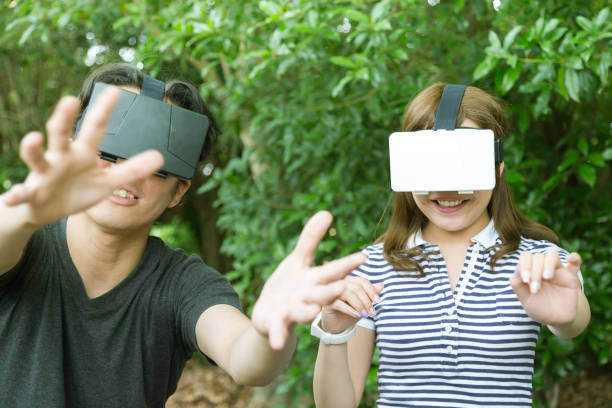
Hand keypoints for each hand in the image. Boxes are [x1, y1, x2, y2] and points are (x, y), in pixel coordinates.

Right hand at [1, 87, 162, 226]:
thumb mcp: (108, 181)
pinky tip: (14, 195)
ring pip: (36, 156)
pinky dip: (16, 194)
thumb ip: (132, 170)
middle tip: (70, 100)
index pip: (95, 128)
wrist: (47, 209)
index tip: (116, 91)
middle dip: (64, 117)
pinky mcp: (30, 193)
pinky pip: (21, 192)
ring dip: (32, 148)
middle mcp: (61, 157)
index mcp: (82, 152)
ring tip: (32, 138)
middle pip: (61, 133)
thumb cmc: (79, 189)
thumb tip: (160, 157)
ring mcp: (43, 173)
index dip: (105, 111)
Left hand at [251, 211, 365, 349]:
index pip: (332, 271)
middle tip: (342, 285)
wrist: (272, 316)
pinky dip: (278, 336)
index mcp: (314, 281)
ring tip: (313, 309)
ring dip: (307, 311)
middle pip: (321, 293)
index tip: (364, 256)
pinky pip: (277, 330)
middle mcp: (307, 297)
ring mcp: (292, 311)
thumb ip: (311, 238)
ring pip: (302, 311)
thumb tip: (327, 211)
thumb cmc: (290, 285)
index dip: (347, 264)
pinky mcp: (276, 324)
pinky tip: (279, 343)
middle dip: (331, 290)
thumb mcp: (298, 260)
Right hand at [321, 276, 382, 333]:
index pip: (362, 281)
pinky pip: (339, 304)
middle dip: (367, 301)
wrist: (338, 325)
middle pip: (356, 287)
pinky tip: (356, 315)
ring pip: (348, 294)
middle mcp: (339, 283)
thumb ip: (371, 294)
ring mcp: (331, 292)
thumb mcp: (364, 303)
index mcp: (349, 280)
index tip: (378, 301)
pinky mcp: (327, 303)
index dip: (372, 290)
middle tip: (372, 312)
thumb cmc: (351, 311)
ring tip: (365, 315)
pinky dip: (350, 310)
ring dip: (360, 305)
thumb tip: (381, 285)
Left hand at [509, 250, 580, 325]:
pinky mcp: (571, 277)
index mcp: (531, 270)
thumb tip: (516, 268)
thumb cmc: (538, 307)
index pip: (526, 257)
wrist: (556, 320)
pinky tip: (571, 257)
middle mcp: (543, 267)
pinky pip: (575, 263)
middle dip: (535, 272)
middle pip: (538, 257)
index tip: (525, 280)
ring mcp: (558, 271)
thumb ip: (517, 284)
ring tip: (547, 278)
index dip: (524, 265)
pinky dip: (574, 258)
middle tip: (535, 289)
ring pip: (552, 255)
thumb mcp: (525, 299)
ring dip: (548, 264)